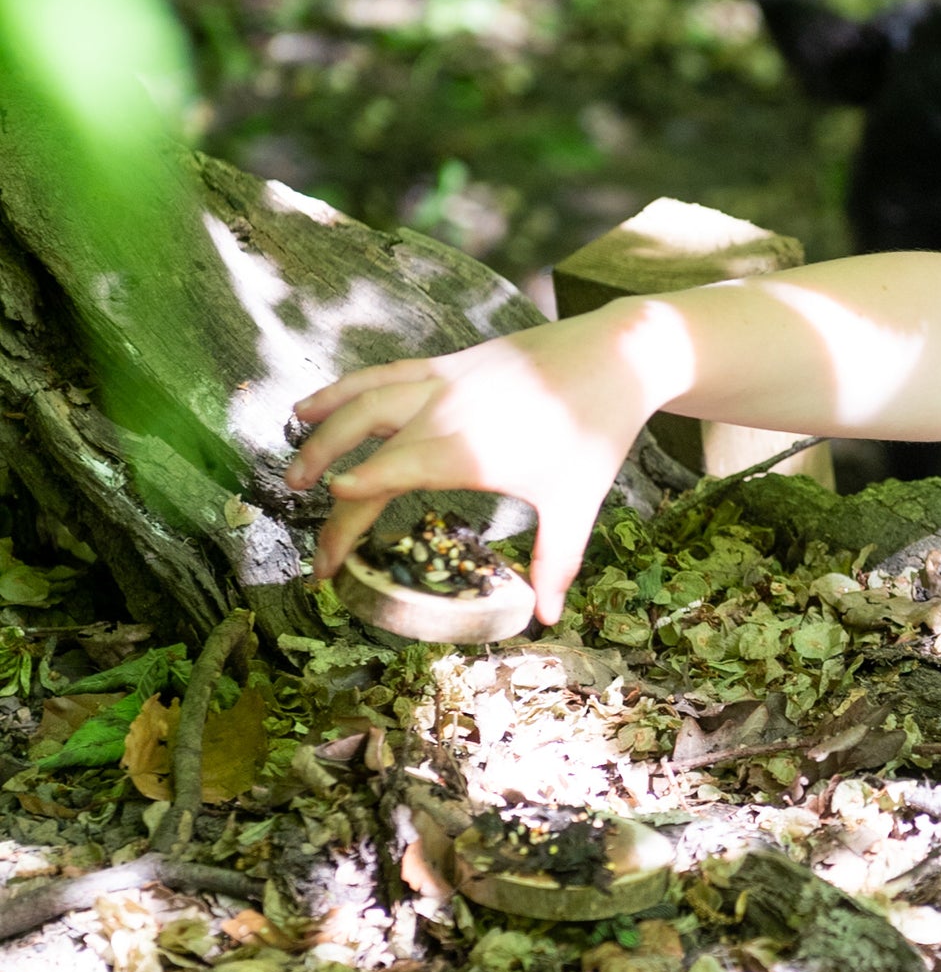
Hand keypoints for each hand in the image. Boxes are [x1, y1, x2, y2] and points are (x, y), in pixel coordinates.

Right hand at [285, 303, 661, 621]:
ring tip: (292, 464)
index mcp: (469, 448)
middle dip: (328, 480)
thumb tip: (547, 617)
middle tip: (307, 531)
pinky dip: (342, 389)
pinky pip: (383, 375)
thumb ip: (556, 560)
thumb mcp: (576, 500)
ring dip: (323, 429)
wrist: (616, 354)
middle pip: (368, 445)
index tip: (328, 530)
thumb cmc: (596, 429)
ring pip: (365, 400)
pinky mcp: (447, 364)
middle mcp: (445, 411)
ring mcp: (443, 382)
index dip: (357, 498)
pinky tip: (312, 405)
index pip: (394, 477)